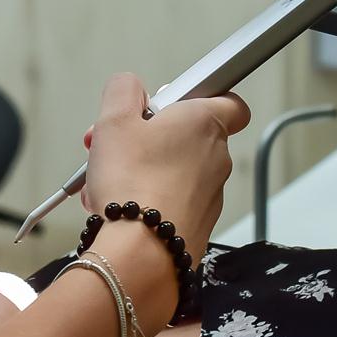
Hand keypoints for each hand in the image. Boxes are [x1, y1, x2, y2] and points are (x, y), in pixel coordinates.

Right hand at [82, 72, 250, 256]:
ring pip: (174, 171)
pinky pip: (172, 201)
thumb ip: (123, 90)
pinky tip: (118, 206)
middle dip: (149, 137)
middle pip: (187, 136)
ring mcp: (211, 193)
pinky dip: (148, 199)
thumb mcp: (114, 119)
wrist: (140, 251)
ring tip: (108, 180)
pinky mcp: (198, 223)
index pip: (228, 99)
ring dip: (142, 169)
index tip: (168, 104)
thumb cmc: (131, 183)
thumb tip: (129, 86)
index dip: (198, 97)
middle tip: (117, 143)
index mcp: (205, 123)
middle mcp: (217, 157)